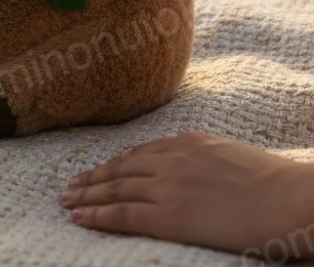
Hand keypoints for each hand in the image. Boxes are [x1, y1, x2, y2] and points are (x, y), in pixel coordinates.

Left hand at [60, 132, 313, 259]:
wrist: (291, 199)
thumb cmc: (273, 182)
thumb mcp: (230, 154)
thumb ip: (203, 159)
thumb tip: (195, 170)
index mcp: (186, 142)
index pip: (139, 154)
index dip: (115, 165)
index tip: (97, 171)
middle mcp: (170, 159)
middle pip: (119, 169)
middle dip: (92, 179)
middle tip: (69, 186)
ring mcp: (168, 186)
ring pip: (114, 190)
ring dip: (87, 196)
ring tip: (67, 202)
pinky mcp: (171, 215)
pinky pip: (124, 214)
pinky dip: (98, 215)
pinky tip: (81, 217)